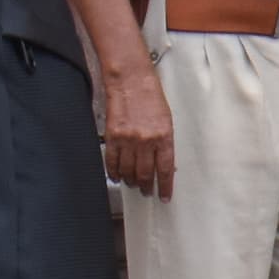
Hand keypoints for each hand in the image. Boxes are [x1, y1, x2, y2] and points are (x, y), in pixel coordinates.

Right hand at [101, 60, 176, 198]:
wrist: (131, 81)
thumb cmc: (151, 97)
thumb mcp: (167, 120)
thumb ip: (165, 143)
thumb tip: (163, 164)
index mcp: (164, 136)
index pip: (165, 169)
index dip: (165, 186)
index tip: (165, 196)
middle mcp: (146, 140)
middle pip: (145, 173)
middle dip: (147, 186)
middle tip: (147, 191)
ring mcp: (128, 140)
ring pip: (128, 171)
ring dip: (131, 181)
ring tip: (133, 184)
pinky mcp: (112, 137)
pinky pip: (112, 162)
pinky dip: (114, 172)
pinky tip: (117, 176)